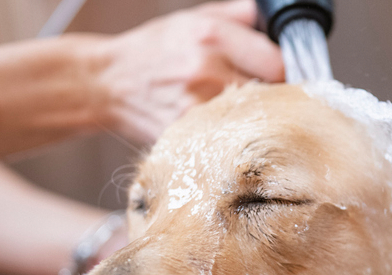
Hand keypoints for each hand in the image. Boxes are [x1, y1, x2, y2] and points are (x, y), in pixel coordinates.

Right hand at [94, 0, 284, 144]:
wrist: (108, 83)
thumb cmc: (154, 50)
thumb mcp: (195, 17)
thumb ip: (240, 16)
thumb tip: (275, 21)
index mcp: (212, 37)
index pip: (278, 63)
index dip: (283, 72)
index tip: (278, 77)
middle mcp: (206, 71)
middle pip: (269, 96)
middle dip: (271, 98)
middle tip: (259, 98)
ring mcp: (196, 108)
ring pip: (251, 122)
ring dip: (252, 121)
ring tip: (237, 113)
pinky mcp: (187, 136)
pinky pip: (226, 141)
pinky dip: (229, 138)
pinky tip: (219, 130)